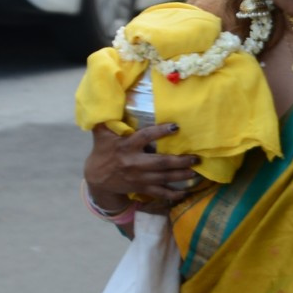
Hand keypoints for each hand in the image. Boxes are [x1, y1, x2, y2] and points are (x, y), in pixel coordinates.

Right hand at [83, 120, 201, 215]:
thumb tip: (110, 98)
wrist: (97, 178)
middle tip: (195, 158)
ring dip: (181, 175)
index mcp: (127, 146)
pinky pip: (159, 193)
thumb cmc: (102, 151)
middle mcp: (134, 163)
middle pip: (161, 162)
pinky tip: (184, 193)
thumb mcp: (102, 133)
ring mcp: (139, 178)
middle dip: (180, 161)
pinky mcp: (141, 188)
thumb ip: (109, 119)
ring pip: (163, 178)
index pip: (145, 137)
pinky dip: (172, 194)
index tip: (176, 127)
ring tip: (195, 171)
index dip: (160, 132)